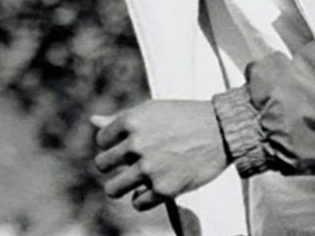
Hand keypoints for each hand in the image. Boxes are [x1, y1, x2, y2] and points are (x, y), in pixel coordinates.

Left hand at [91, 100, 229, 211]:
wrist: (222, 130)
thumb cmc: (185, 117)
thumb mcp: (152, 110)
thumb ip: (120, 119)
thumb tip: (92, 120)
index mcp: (131, 121)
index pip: (102, 140)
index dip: (112, 145)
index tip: (125, 147)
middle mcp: (136, 144)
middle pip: (102, 165)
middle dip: (113, 167)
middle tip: (128, 166)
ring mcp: (149, 168)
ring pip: (113, 189)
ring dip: (120, 187)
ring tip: (132, 183)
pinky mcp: (164, 189)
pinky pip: (137, 203)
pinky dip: (143, 199)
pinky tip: (153, 189)